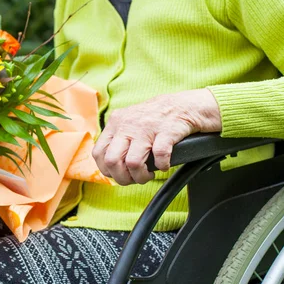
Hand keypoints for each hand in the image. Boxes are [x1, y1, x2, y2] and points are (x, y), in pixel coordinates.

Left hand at [92, 89, 221, 184]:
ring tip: (149, 174)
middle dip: (122, 178)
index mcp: (115, 123)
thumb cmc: (156, 119)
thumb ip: (117, 138)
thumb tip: (109, 166)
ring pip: (132, 162)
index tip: (120, 174)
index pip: (98, 153)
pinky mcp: (166, 131)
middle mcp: (127, 124)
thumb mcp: (129, 122)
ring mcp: (146, 127)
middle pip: (112, 160)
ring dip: (141, 176)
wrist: (184, 105)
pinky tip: (164, 165)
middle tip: (134, 179)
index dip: (108, 170)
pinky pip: (159, 156)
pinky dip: (162, 166)